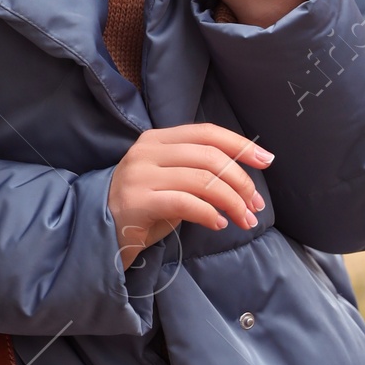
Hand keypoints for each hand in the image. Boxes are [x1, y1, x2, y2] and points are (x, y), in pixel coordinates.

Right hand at [107, 123, 274, 261]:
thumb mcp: (170, 180)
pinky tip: (219, 224)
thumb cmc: (143, 208)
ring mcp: (140, 175)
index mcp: (157, 139)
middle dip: (241, 181)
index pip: (207, 132)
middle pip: (209, 156)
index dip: (240, 144)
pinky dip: (209, 214)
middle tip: (255, 205)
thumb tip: (242, 176)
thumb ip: (197, 171)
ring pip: (202, 180)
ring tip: (244, 219)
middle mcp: (147, 151)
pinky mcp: (137, 201)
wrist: (98, 232)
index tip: (266, 160)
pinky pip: (185, 203)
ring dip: (231, 201)